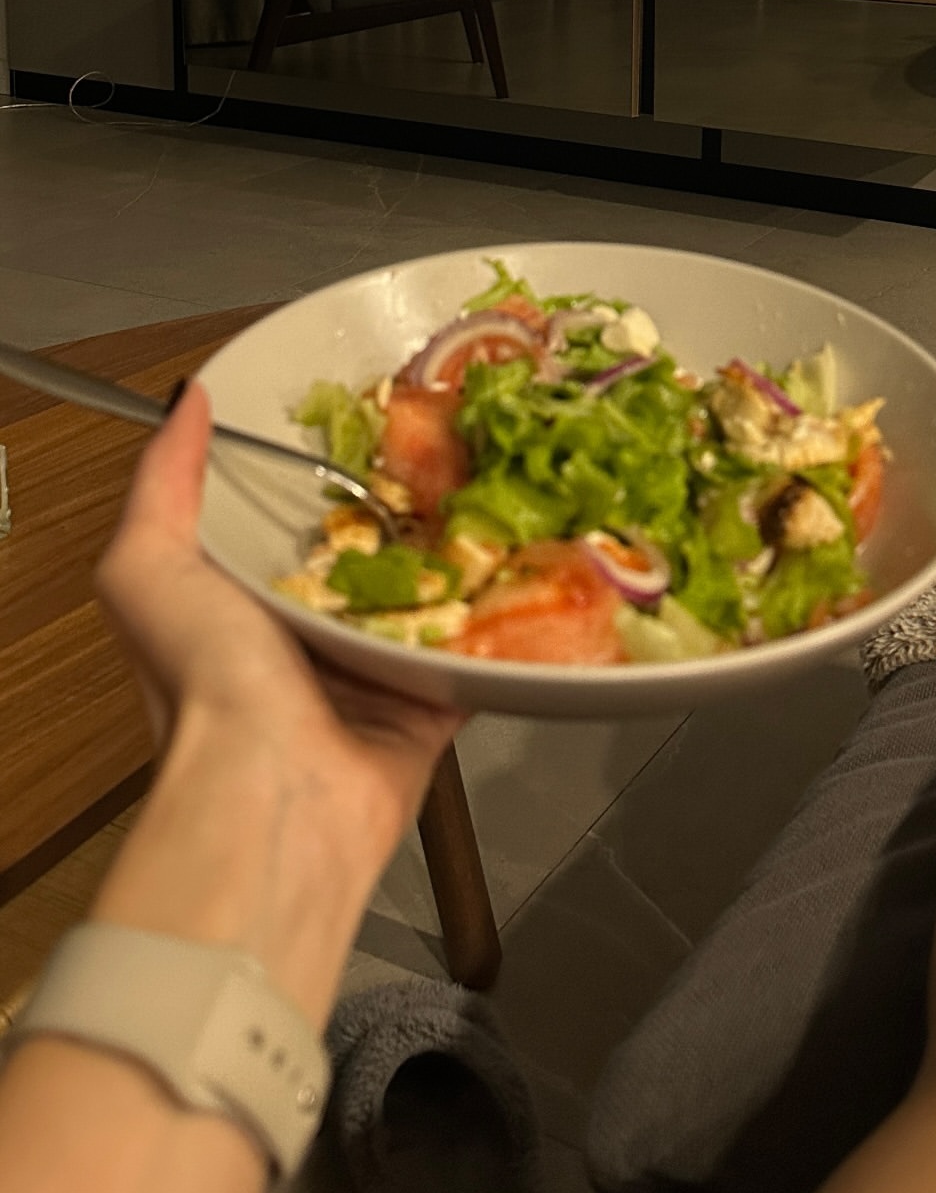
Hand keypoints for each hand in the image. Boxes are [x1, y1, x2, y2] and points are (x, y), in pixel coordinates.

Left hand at [96, 381, 460, 865]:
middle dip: (406, 500)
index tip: (366, 404)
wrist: (274, 794)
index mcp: (245, 600)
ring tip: (502, 479)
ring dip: (460, 552)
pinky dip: (502, 619)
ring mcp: (373, 670)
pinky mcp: (430, 703)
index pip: (288, 517)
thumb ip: (162, 484)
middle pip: (368, 549)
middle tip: (453, 432)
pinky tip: (529, 563)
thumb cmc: (205, 686)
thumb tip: (186, 399)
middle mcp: (308, 635)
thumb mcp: (148, 568)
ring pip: (429, 594)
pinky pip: (475, 652)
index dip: (322, 465)